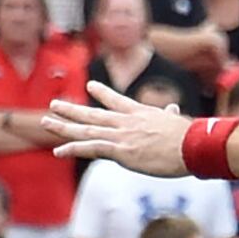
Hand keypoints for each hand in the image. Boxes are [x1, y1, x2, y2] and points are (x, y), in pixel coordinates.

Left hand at [45, 82, 193, 173]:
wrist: (192, 145)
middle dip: (72, 109)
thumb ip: (168, 117)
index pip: (117, 101)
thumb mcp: (176, 123)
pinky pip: (90, 148)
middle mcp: (125, 122)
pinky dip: (73, 149)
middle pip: (93, 114)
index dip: (102, 93)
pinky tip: (58, 151)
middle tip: (54, 104)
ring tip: (46, 122)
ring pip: (85, 129)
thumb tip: (173, 110)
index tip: (90, 86)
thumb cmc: (189, 137)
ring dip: (63, 127)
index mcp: (140, 113)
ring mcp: (121, 135)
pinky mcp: (120, 150)